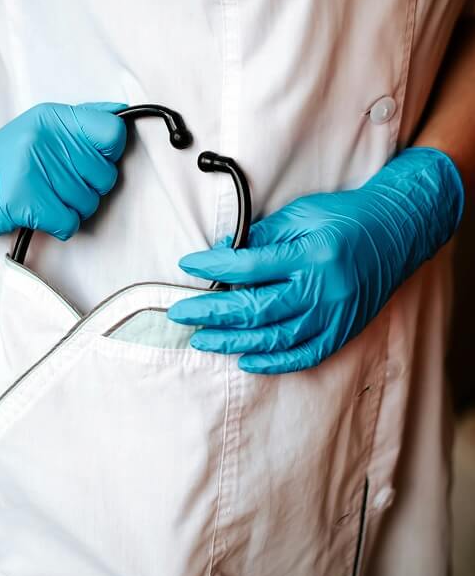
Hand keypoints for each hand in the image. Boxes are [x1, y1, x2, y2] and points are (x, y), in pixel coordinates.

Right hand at [0, 101, 126, 238]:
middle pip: (105, 176)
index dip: (109, 155)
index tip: (90, 162)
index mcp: (54, 118)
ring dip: (71, 210)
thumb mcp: (40, 128)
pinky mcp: (22, 198)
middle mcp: (45, 138)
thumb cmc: (3, 161)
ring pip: (88, 203)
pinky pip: (68, 223)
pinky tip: (39, 213)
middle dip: (88, 190)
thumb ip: (80, 122)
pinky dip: (58, 226)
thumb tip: (121, 113)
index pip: (113, 133)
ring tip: (46, 198)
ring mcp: (32, 167)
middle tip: (59, 186)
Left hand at [167, 147, 463, 373]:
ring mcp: (333, 315)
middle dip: (211, 312)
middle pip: (255, 308)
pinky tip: (246, 359)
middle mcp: (322, 289)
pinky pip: (304, 355)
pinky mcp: (342, 331)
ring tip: (202, 339)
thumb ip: (262, 236)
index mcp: (310, 255)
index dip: (214, 266)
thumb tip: (222, 251)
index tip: (188, 265)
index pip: (250, 266)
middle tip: (180, 313)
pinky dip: (274, 361)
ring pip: (274, 337)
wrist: (396, 232)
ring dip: (233, 341)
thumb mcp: (301, 214)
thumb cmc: (345, 217)